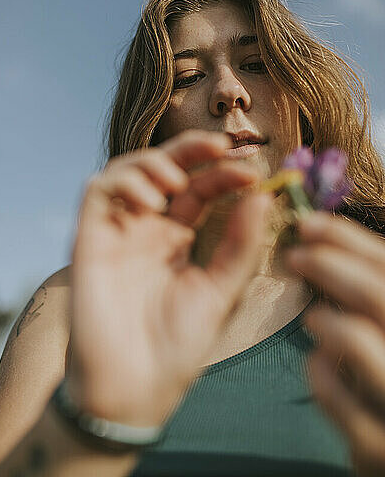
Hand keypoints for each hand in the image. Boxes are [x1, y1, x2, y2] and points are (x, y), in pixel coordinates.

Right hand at [68, 129, 272, 428]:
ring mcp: (119, 231)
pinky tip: (151, 201)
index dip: (224, 174)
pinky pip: (99, 191)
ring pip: (129, 170)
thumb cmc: (178, 345)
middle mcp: (149, 229)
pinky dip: (124, 182)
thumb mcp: (221, 291)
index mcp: (179, 240)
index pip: (201, 190)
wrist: (135, 386)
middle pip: (166, 169)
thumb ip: (240, 244)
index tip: (253, 172)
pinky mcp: (90, 238)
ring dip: (155, 163)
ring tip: (177, 184)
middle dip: (192, 149)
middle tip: (221, 144)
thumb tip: (264, 196)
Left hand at [283, 211, 384, 476]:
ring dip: (326, 318)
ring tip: (312, 317)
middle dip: (330, 265)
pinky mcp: (378, 447)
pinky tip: (315, 360)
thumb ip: (372, 293)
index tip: (307, 223)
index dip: (349, 239)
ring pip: (361, 341)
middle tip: (294, 255)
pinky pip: (337, 397)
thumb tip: (333, 243)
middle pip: (380, 295)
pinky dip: (319, 371)